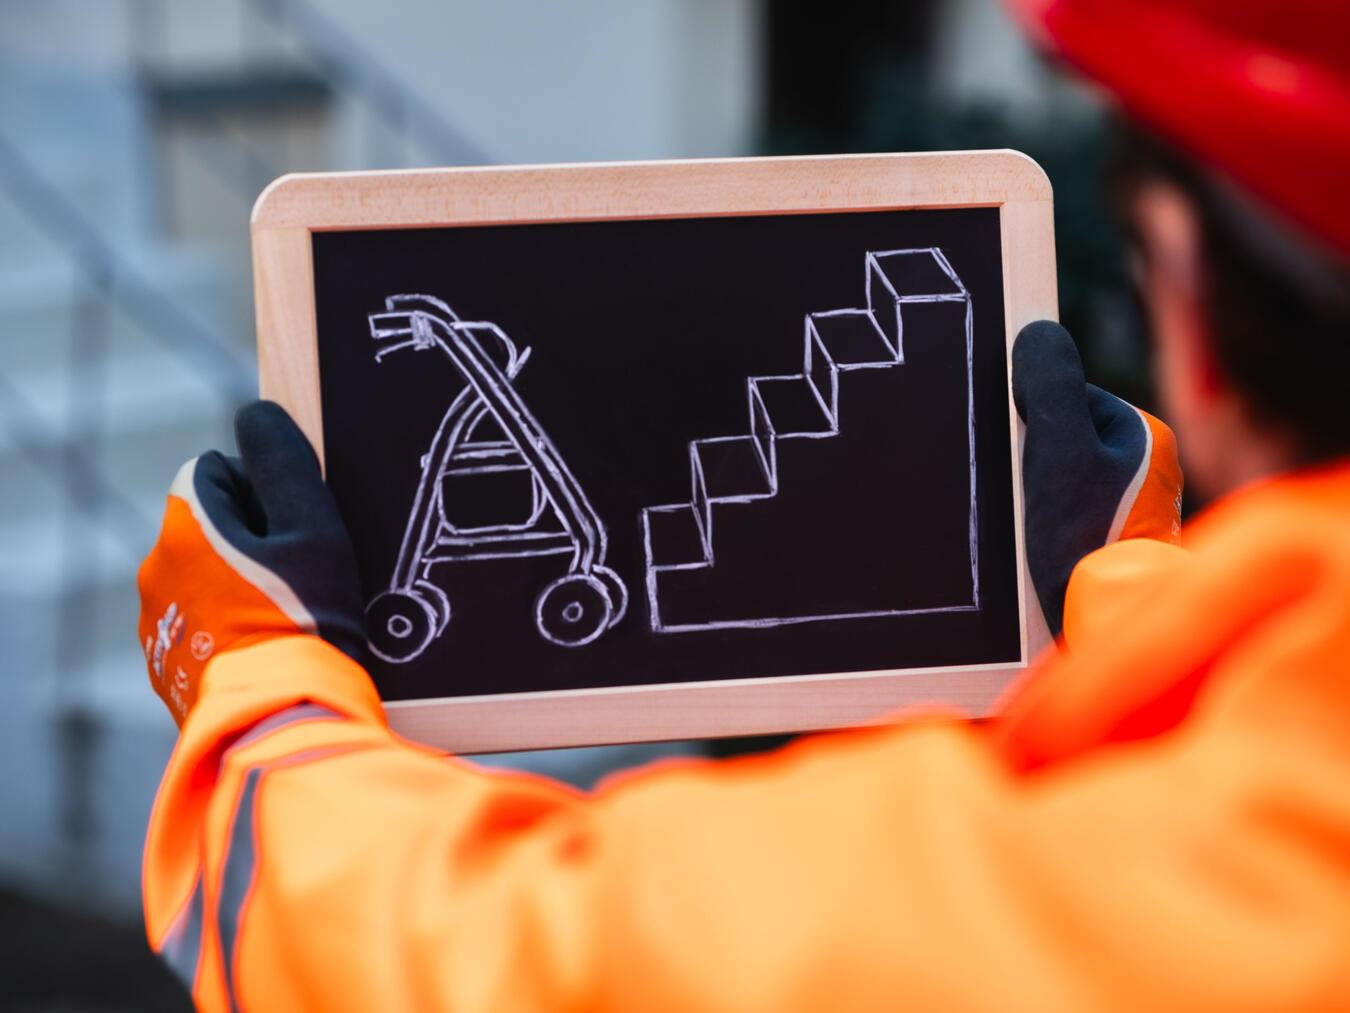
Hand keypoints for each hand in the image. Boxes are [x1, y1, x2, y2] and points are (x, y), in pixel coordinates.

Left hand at [137, 401, 365, 724]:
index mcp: (184, 527)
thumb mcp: (313, 530)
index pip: (218, 471)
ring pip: (205, 575)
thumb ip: (285, 463)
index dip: (267, 493)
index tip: (298, 533)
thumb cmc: (306, 619)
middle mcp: (155, 569)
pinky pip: (199, 623)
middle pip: (211, 525)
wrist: (285, 720)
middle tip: (300, 578)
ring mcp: (154, 623)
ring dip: (240, 583)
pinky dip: (229, 625)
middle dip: (253, 540)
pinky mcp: (165, 666)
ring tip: (287, 619)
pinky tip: (268, 648)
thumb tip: (257, 415)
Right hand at [1012, 321, 1182, 637]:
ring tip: (1030, 529)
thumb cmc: (1085, 542)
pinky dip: (1042, 530)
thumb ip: (1050, 383)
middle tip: (1023, 497)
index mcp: (1146, 437)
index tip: (1021, 453)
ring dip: (1034, 500)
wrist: (1099, 630)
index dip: (1031, 421)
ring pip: (1059, 482)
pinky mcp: (1109, 547)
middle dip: (1031, 463)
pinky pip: (1062, 518)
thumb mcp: (1058, 448)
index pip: (1068, 399)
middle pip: (1061, 441)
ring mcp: (1131, 511)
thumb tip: (1038, 334)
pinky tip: (1036, 551)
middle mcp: (1148, 471)